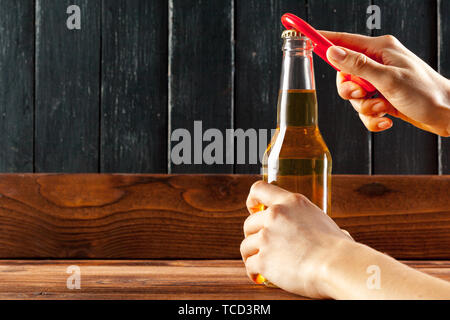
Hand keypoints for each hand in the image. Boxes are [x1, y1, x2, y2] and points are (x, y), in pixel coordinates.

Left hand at [240, 181, 352, 298]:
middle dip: (253, 236)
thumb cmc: (338, 248)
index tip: (253, 210)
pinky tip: (260, 277)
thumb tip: (339, 235)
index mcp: (290, 202)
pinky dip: (254, 272)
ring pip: (246, 245)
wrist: (337, 266)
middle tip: (262, 246)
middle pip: (249, 223)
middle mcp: (275, 216)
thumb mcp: (325, 221)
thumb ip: (316, 224)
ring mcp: (266, 237)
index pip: (259, 190)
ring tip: (261, 264)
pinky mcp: (263, 259)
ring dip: (252, 255)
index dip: (252, 201)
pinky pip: (250, 265)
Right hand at [321, 31, 449, 136]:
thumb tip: (332, 52)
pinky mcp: (381, 97)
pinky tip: (387, 117)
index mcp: (379, 49)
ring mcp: (379, 81)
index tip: (303, 37)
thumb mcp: (388, 79)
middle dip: (350, 91)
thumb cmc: (425, 93)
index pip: (342, 41)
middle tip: (363, 94)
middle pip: (343, 74)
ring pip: (352, 95)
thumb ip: (358, 66)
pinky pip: (363, 108)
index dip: (321, 40)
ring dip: (365, 107)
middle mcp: (377, 63)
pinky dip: (372, 117)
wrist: (446, 114)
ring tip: (384, 108)